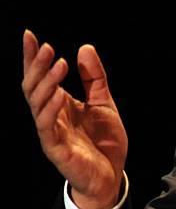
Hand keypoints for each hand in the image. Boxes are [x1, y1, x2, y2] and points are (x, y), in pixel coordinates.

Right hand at [21, 30, 127, 208]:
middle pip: (34, 87)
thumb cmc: (103, 141)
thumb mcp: (103, 102)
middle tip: (46, 46)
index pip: (41, 77)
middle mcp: (50, 116)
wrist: (112, 173)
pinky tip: (59, 94)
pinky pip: (48, 126)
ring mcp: (51, 133)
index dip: (33, 57)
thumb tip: (84, 47)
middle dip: (37, 66)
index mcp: (59, 104)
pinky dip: (51, 108)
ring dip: (46, 82)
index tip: (30, 35)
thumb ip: (94, 78)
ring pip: (37, 104)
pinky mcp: (56, 149)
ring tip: (58, 63)